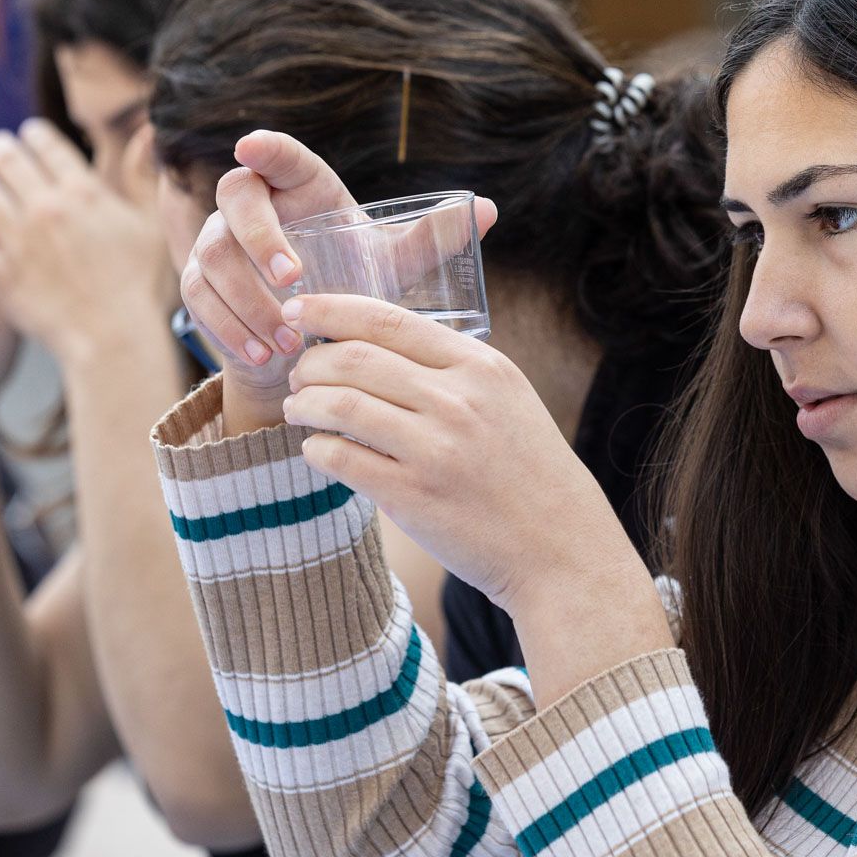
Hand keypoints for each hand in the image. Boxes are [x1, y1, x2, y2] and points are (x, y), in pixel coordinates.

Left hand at [0, 120, 173, 363]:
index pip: (47, 144)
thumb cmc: (141, 286)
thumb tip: (147, 133)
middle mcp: (46, 207)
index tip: (28, 134)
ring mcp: (18, 239)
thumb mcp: (153, 226)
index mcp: (85, 193)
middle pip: (7, 158)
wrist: (115, 336)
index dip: (34, 134)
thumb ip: (143, 178)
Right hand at [178, 131, 496, 421]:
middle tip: (296, 280)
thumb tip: (488, 209)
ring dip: (248, 300)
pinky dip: (229, 328)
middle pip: (235, 199)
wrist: (315, 336)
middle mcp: (252, 206)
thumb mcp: (394, 263)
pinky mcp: (200, 282)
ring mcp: (218, 241)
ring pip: (214, 256)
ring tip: (289, 341)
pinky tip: (262, 355)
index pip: (278, 156)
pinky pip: (199, 297)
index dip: (266, 147)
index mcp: (301, 187)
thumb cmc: (356, 281)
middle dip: (261, 237)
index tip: (253, 145)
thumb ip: (432, 239)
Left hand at [277, 292, 636, 614]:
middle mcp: (458, 400)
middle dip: (310, 362)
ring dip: (304, 404)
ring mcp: (435, 448)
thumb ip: (452, 371)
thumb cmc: (528, 471)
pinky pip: (340, 458)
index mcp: (480, 366)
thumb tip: (374, 346)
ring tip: (298, 410)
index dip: (329, 309)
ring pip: (339, 405)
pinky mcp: (413, 496)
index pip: (387, 320)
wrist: (559, 546)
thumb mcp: (507, 399)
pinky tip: (317, 450)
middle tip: (298, 374)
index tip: (297, 310)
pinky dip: (316, 449)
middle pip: (354, 358)